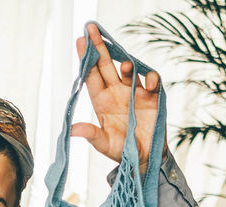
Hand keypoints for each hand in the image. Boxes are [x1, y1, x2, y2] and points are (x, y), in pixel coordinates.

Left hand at [71, 22, 164, 177]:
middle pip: (106, 66)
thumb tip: (73, 129)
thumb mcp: (105, 145)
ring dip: (127, 65)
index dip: (86, 59)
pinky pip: (152, 82)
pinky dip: (152, 79)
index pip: (91, 76)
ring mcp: (134, 93)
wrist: (145, 159)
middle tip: (91, 28)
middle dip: (100, 47)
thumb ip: (91, 135)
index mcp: (102, 102)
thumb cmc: (121, 152)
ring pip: (129, 71)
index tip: (80, 40)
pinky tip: (150, 82)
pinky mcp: (152, 98)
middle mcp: (116, 93)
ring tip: (125, 65)